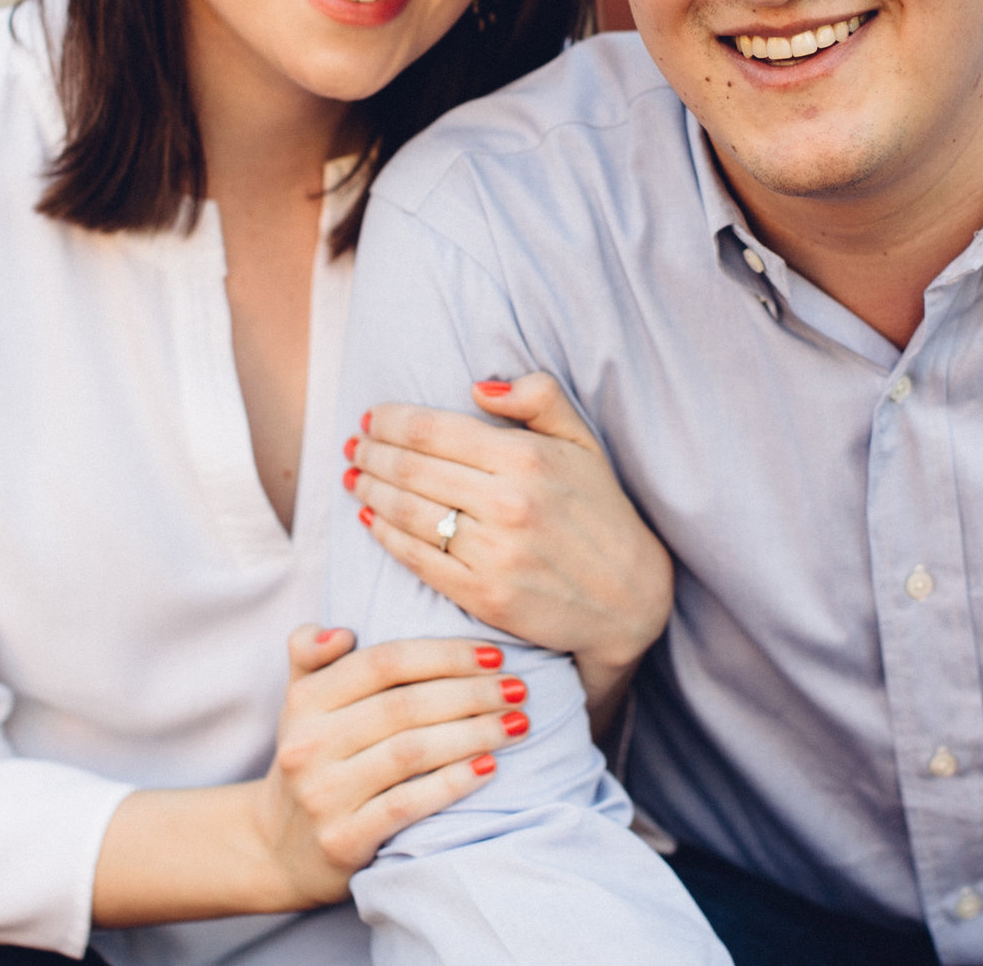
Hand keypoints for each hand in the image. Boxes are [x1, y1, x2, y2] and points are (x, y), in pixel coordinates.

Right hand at [251, 625, 529, 907]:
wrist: (277, 849)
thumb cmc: (311, 760)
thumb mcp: (300, 703)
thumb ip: (311, 655)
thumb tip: (341, 633)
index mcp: (305, 701)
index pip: (384, 662)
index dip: (444, 654)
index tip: (494, 654)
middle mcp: (309, 744)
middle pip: (404, 706)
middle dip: (472, 694)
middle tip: (519, 690)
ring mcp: (324, 794)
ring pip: (411, 751)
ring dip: (473, 734)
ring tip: (517, 725)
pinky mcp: (342, 839)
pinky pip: (406, 804)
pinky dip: (451, 783)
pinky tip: (487, 768)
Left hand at [346, 374, 672, 724]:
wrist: (629, 596)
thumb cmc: (601, 511)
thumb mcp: (584, 443)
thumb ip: (539, 398)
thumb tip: (478, 387)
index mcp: (526, 459)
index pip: (432, 430)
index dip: (390, 421)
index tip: (372, 418)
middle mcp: (506, 504)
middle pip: (410, 470)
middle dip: (371, 453)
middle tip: (353, 447)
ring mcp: (493, 554)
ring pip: (406, 513)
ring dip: (369, 491)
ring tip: (355, 478)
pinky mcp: (483, 596)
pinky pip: (417, 559)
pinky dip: (385, 536)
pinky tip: (371, 520)